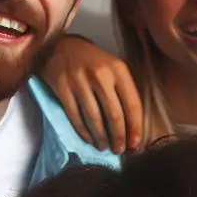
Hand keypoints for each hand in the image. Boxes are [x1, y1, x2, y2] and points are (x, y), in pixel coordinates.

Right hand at [41, 35, 142, 152]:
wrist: (61, 46)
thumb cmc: (93, 63)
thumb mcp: (113, 69)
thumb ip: (123, 92)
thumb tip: (132, 127)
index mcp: (118, 70)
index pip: (132, 104)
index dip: (135, 128)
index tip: (135, 144)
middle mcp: (100, 75)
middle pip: (114, 115)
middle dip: (118, 137)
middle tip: (119, 150)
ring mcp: (79, 81)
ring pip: (94, 119)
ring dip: (101, 138)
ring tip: (104, 147)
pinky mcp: (62, 87)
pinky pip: (75, 116)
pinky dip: (84, 132)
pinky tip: (90, 139)